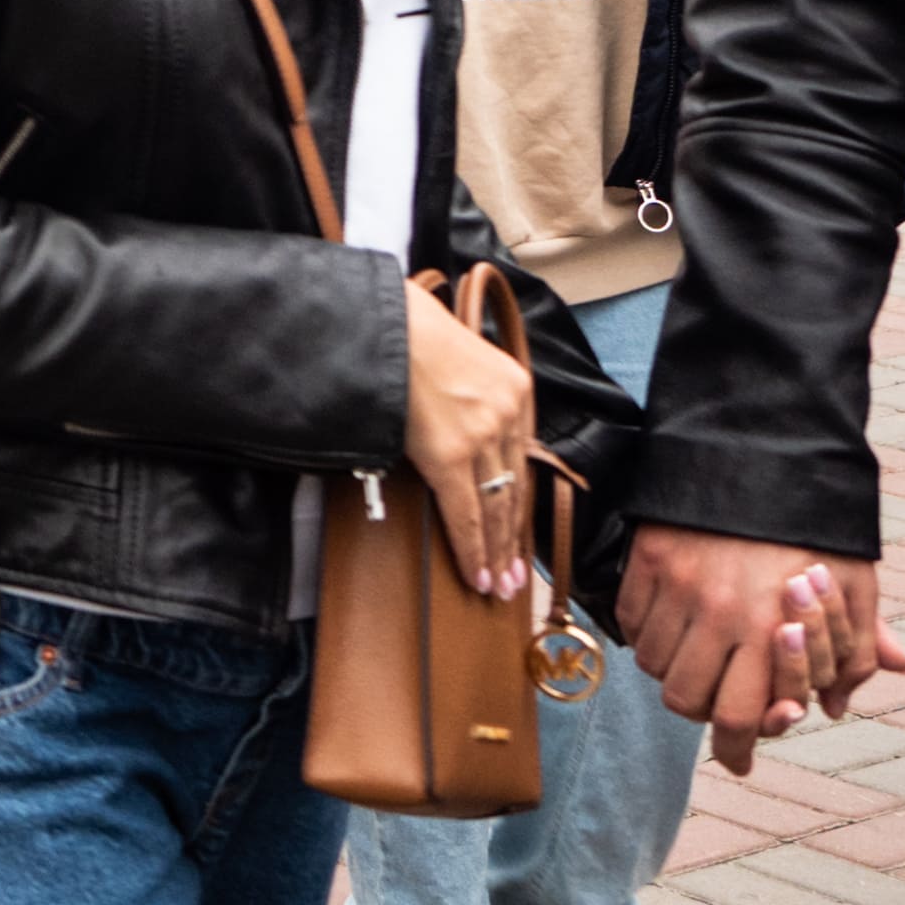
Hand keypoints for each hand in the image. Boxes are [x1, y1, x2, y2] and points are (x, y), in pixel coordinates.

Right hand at [399, 278, 537, 599]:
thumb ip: (466, 395)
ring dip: (496, 552)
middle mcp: (508, 413)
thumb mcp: (456, 355)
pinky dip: (473, 548)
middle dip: (512, 539)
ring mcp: (484, 436)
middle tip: (515, 576)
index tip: (520, 535)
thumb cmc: (405, 328)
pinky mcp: (452, 454)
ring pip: (495, 508)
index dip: (519, 504)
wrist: (382, 320)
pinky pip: (466, 512)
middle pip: (514, 490)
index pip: (521, 462)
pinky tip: (479, 575)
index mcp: (514, 388)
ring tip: (498, 585)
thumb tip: (451, 428)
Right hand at [621, 525, 904, 772]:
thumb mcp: (855, 584)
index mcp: (769, 626)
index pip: (738, 716)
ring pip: (655, 665)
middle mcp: (717, 612)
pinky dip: (649, 635)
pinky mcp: (647, 559)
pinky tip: (674, 624)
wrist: (764, 448)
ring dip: (675, 672)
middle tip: (718, 701)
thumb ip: (856, 650)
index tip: (739, 760)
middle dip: (703, 712)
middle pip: (686, 700)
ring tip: (698, 657)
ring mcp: (675, 585)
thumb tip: (840, 706)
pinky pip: (633, 623)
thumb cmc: (817, 524)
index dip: (736, 749)